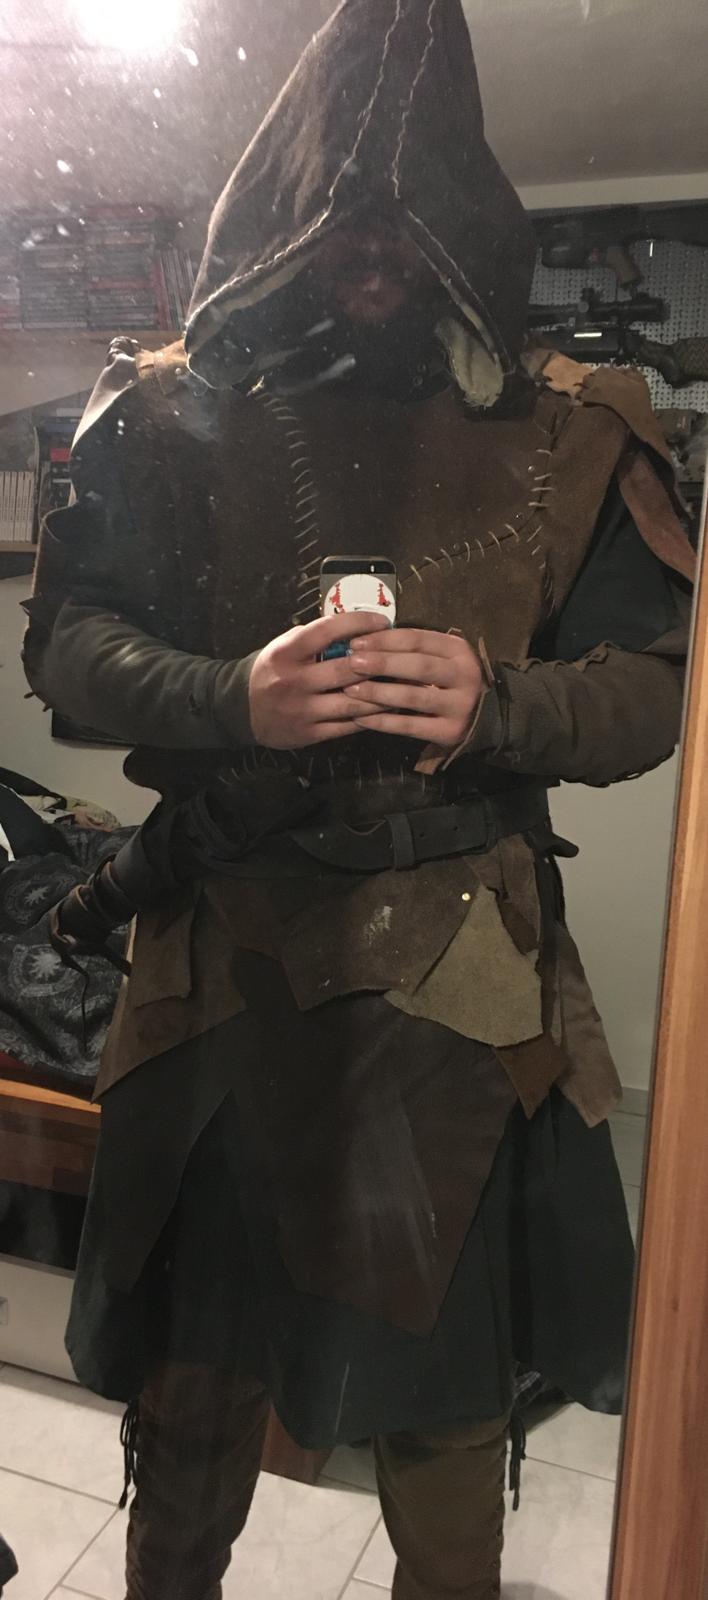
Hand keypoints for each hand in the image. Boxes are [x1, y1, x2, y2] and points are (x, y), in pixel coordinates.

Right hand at [248, 612, 388, 748]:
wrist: (243, 710)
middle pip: (345, 669)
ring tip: (403, 683)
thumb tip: (357, 627)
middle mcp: (293, 681)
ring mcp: (302, 710)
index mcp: (286, 653)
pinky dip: (370, 716)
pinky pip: (348, 725)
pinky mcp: (310, 733)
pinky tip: (386, 707)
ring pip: (352, 703)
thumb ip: (315, 638)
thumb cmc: (274, 671)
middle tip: (400, 655)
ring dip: (382, 693)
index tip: (382, 621)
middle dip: (378, 661)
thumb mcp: (284, 646)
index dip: (359, 623)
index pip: (327, 631)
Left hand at [343, 628, 483, 748]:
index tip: (356, 642)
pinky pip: (410, 726)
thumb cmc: (452, 681)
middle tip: (352, 663)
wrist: (487, 716)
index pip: (418, 639)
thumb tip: (366, 644)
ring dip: (378, 692)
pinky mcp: (450, 732)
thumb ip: (414, 650)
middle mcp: (464, 676)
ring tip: (351, 690)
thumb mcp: (443, 657)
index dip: (384, 640)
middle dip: (382, 663)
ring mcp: (459, 705)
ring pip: (413, 696)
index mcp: (459, 651)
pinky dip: (383, 722)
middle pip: (418, 666)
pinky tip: (361, 718)